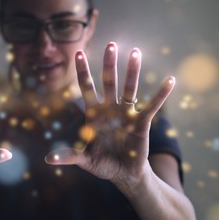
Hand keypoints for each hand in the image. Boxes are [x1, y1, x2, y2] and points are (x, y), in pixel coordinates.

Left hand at [45, 43, 174, 190]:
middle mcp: (110, 109)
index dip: (83, 72)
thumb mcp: (84, 160)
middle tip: (111, 45)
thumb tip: (49, 159)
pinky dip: (161, 95)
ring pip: (129, 88)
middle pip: (108, 82)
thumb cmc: (102, 163)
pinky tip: (170, 81)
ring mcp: (126, 114)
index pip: (87, 88)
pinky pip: (152, 106)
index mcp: (94, 114)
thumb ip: (69, 156)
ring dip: (132, 71)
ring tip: (136, 52)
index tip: (78, 53)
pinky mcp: (141, 123)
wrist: (123, 174)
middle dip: (109, 65)